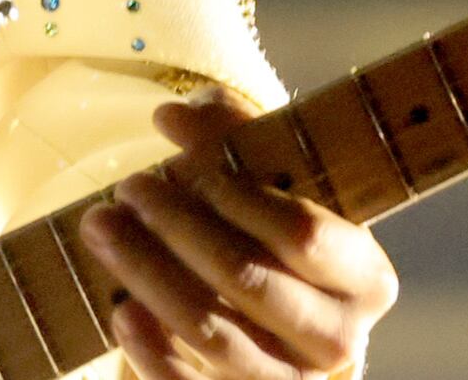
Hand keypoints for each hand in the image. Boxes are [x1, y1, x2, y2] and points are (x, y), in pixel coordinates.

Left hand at [74, 92, 399, 377]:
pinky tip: (120, 308)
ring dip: (150, 277)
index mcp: (365, 277)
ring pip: (216, 337)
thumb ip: (231, 136)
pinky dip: (152, 352)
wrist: (278, 320)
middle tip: (127, 187)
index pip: (302, 234)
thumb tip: (173, 115)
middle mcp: (339, 339)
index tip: (184, 165)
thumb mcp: (270, 183)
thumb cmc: (274, 236)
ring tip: (101, 227)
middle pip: (250, 281)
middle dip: (179, 229)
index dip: (238, 198)